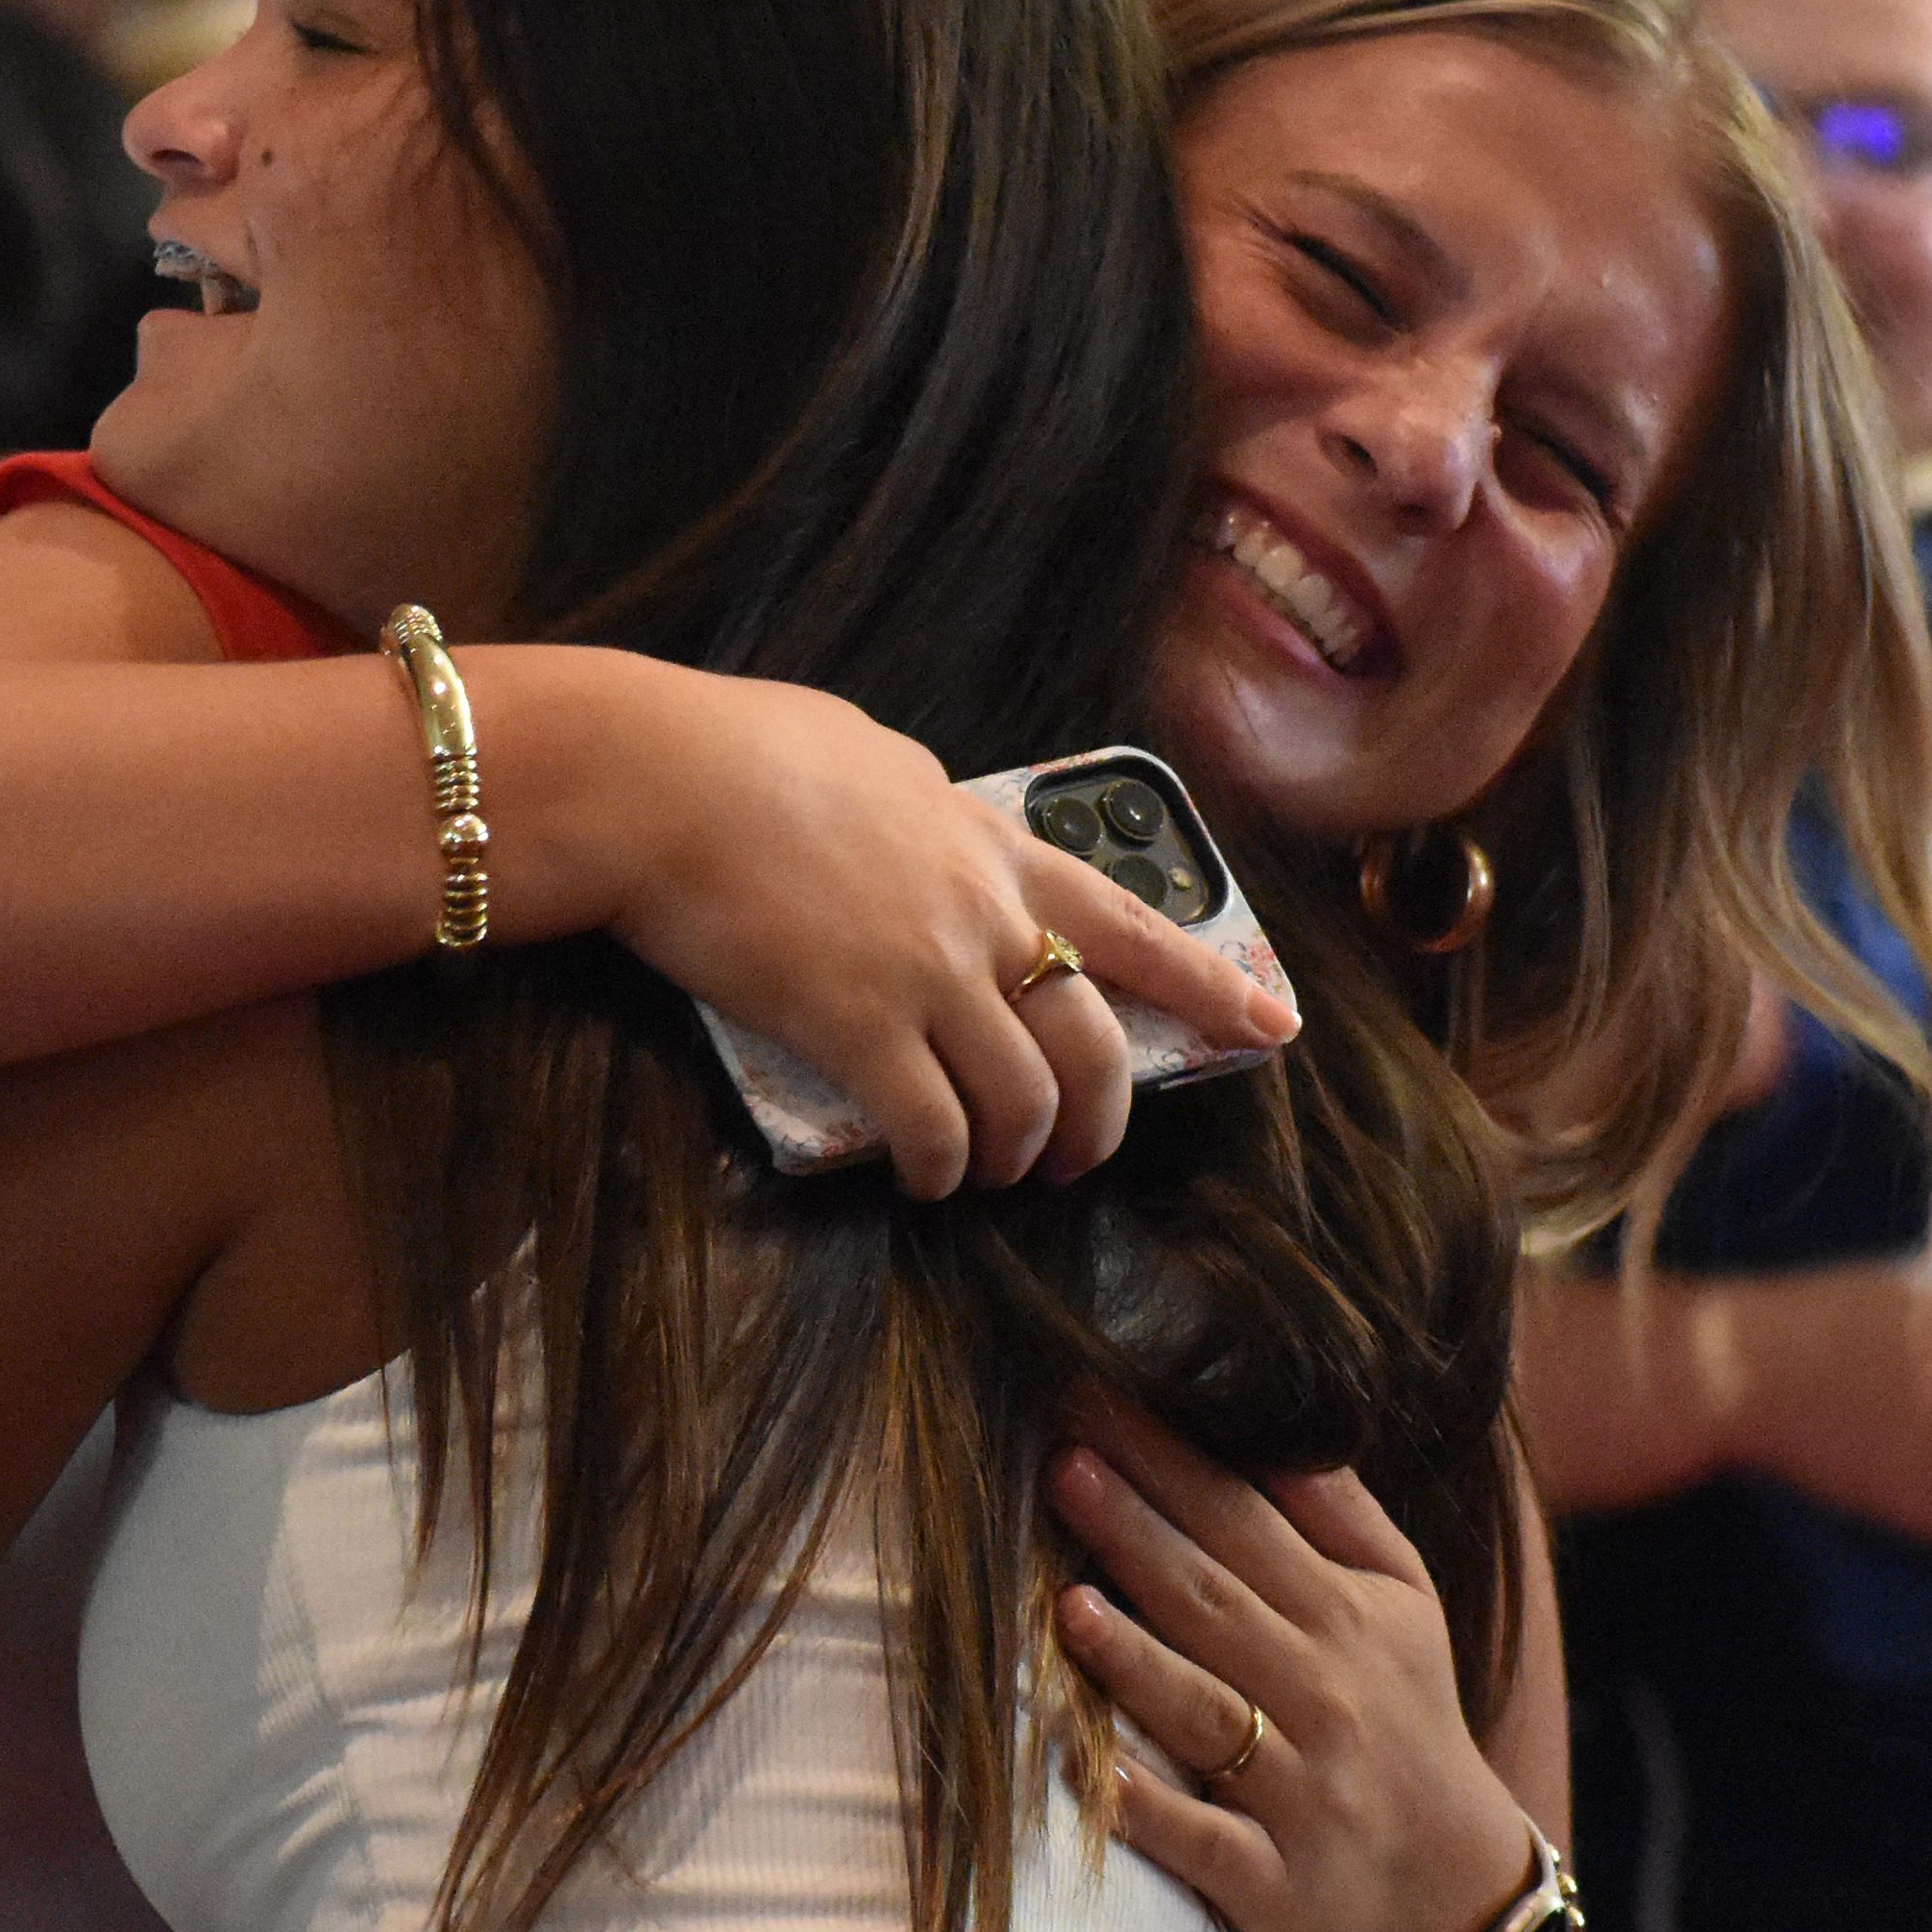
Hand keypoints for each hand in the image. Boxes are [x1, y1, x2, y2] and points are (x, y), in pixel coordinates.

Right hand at [549, 659, 1297, 1199]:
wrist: (661, 780)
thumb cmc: (742, 750)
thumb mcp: (872, 758)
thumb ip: (923, 810)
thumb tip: (924, 819)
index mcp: (992, 845)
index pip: (1134, 924)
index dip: (1209, 986)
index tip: (1270, 1026)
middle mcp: (983, 913)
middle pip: (1093, 1041)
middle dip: (1099, 1120)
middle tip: (1074, 1161)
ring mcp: (928, 973)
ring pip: (1023, 1099)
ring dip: (1014, 1156)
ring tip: (987, 1178)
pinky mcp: (857, 1025)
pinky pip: (931, 1127)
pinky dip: (938, 1169)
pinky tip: (923, 1180)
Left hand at [1044, 1402, 1538, 1931]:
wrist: (1457, 1892)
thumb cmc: (1405, 1717)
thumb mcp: (1405, 1602)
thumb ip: (1340, 1514)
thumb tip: (1275, 1423)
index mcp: (1347, 1618)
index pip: (1243, 1521)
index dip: (1168, 1460)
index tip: (1092, 1398)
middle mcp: (1325, 1698)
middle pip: (1215, 1603)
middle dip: (1137, 1532)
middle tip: (1061, 1464)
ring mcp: (1301, 1795)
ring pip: (1209, 1715)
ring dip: (1139, 1662)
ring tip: (1070, 1604)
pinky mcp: (1277, 1884)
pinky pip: (1210, 1846)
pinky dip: (1157, 1815)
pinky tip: (1102, 1777)